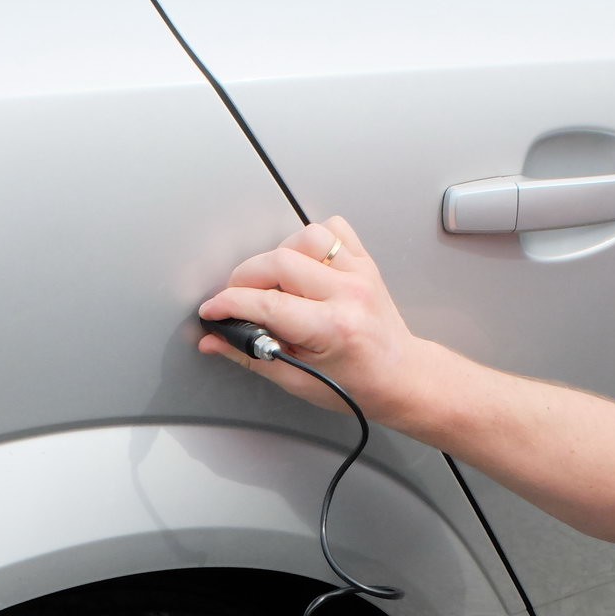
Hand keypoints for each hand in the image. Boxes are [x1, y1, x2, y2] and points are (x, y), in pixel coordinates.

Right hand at [197, 218, 439, 429]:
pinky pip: (333, 230)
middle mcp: (349, 295)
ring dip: (278, 256)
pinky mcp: (365, 263)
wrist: (400, 376)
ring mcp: (359, 274)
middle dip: (244, 279)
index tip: (213, 310)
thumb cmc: (357, 386)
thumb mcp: (298, 381)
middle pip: (279, 263)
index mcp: (333, 329)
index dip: (229, 304)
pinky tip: (304, 265)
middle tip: (237, 298)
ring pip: (305, 237)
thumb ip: (252, 356)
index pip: (267, 303)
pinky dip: (311, 241)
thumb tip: (215, 341)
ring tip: (274, 283)